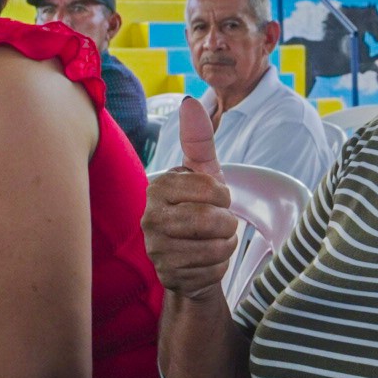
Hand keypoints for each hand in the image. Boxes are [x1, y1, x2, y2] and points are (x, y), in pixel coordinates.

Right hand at [141, 99, 238, 300]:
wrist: (192, 258)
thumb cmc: (200, 209)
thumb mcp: (205, 173)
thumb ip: (199, 140)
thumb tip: (190, 102)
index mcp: (159, 186)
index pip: (211, 188)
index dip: (224, 196)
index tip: (217, 199)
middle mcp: (150, 217)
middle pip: (212, 220)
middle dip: (227, 224)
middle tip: (219, 223)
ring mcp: (155, 249)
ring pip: (214, 247)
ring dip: (224, 246)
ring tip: (212, 241)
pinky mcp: (167, 275)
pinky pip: (212, 271)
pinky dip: (218, 267)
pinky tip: (205, 262)